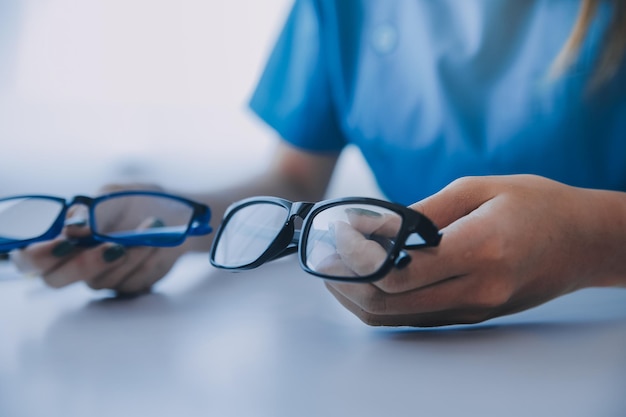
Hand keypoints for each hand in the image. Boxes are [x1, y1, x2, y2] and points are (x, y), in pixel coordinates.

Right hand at [11, 183, 187, 294]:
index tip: (65, 244)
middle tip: (114, 246)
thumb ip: (89, 212)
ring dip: (131, 254)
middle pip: (56, 280)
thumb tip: (73, 230)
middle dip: (85, 264)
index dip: (39, 255)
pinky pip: (131, 284)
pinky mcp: (127, 286)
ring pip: (101, 281)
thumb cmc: (136, 201)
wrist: (175, 215)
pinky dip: (148, 260)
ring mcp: (100, 277)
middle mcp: (73, 261)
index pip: (31, 256)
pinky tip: (159, 242)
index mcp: (61, 236)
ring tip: (152, 225)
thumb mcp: (112, 196)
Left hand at [325, 175, 625, 326]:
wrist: (584, 241)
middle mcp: (476, 289)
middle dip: (346, 282)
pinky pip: (416, 318)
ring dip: (357, 298)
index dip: (356, 256)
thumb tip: (376, 227)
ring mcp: (475, 308)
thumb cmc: (537, 204)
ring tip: (334, 272)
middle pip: (390, 302)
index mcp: (479, 249)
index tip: (336, 235)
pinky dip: (383, 305)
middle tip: (323, 258)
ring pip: (398, 318)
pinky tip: (366, 283)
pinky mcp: (474, 315)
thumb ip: (423, 212)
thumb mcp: (479, 189)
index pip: (399, 271)